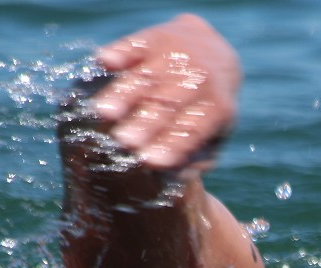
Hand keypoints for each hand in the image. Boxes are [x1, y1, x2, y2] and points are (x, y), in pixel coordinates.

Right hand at [92, 14, 241, 169]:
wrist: (215, 53)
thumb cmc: (209, 108)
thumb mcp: (215, 134)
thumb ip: (199, 157)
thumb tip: (178, 176)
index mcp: (217, 108)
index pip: (192, 129)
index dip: (171, 145)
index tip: (150, 162)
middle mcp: (198, 80)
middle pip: (167, 104)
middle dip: (145, 123)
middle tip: (123, 142)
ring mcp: (175, 57)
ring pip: (147, 76)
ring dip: (124, 93)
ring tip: (103, 112)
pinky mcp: (153, 38)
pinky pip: (135, 44)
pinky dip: (120, 52)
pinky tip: (104, 61)